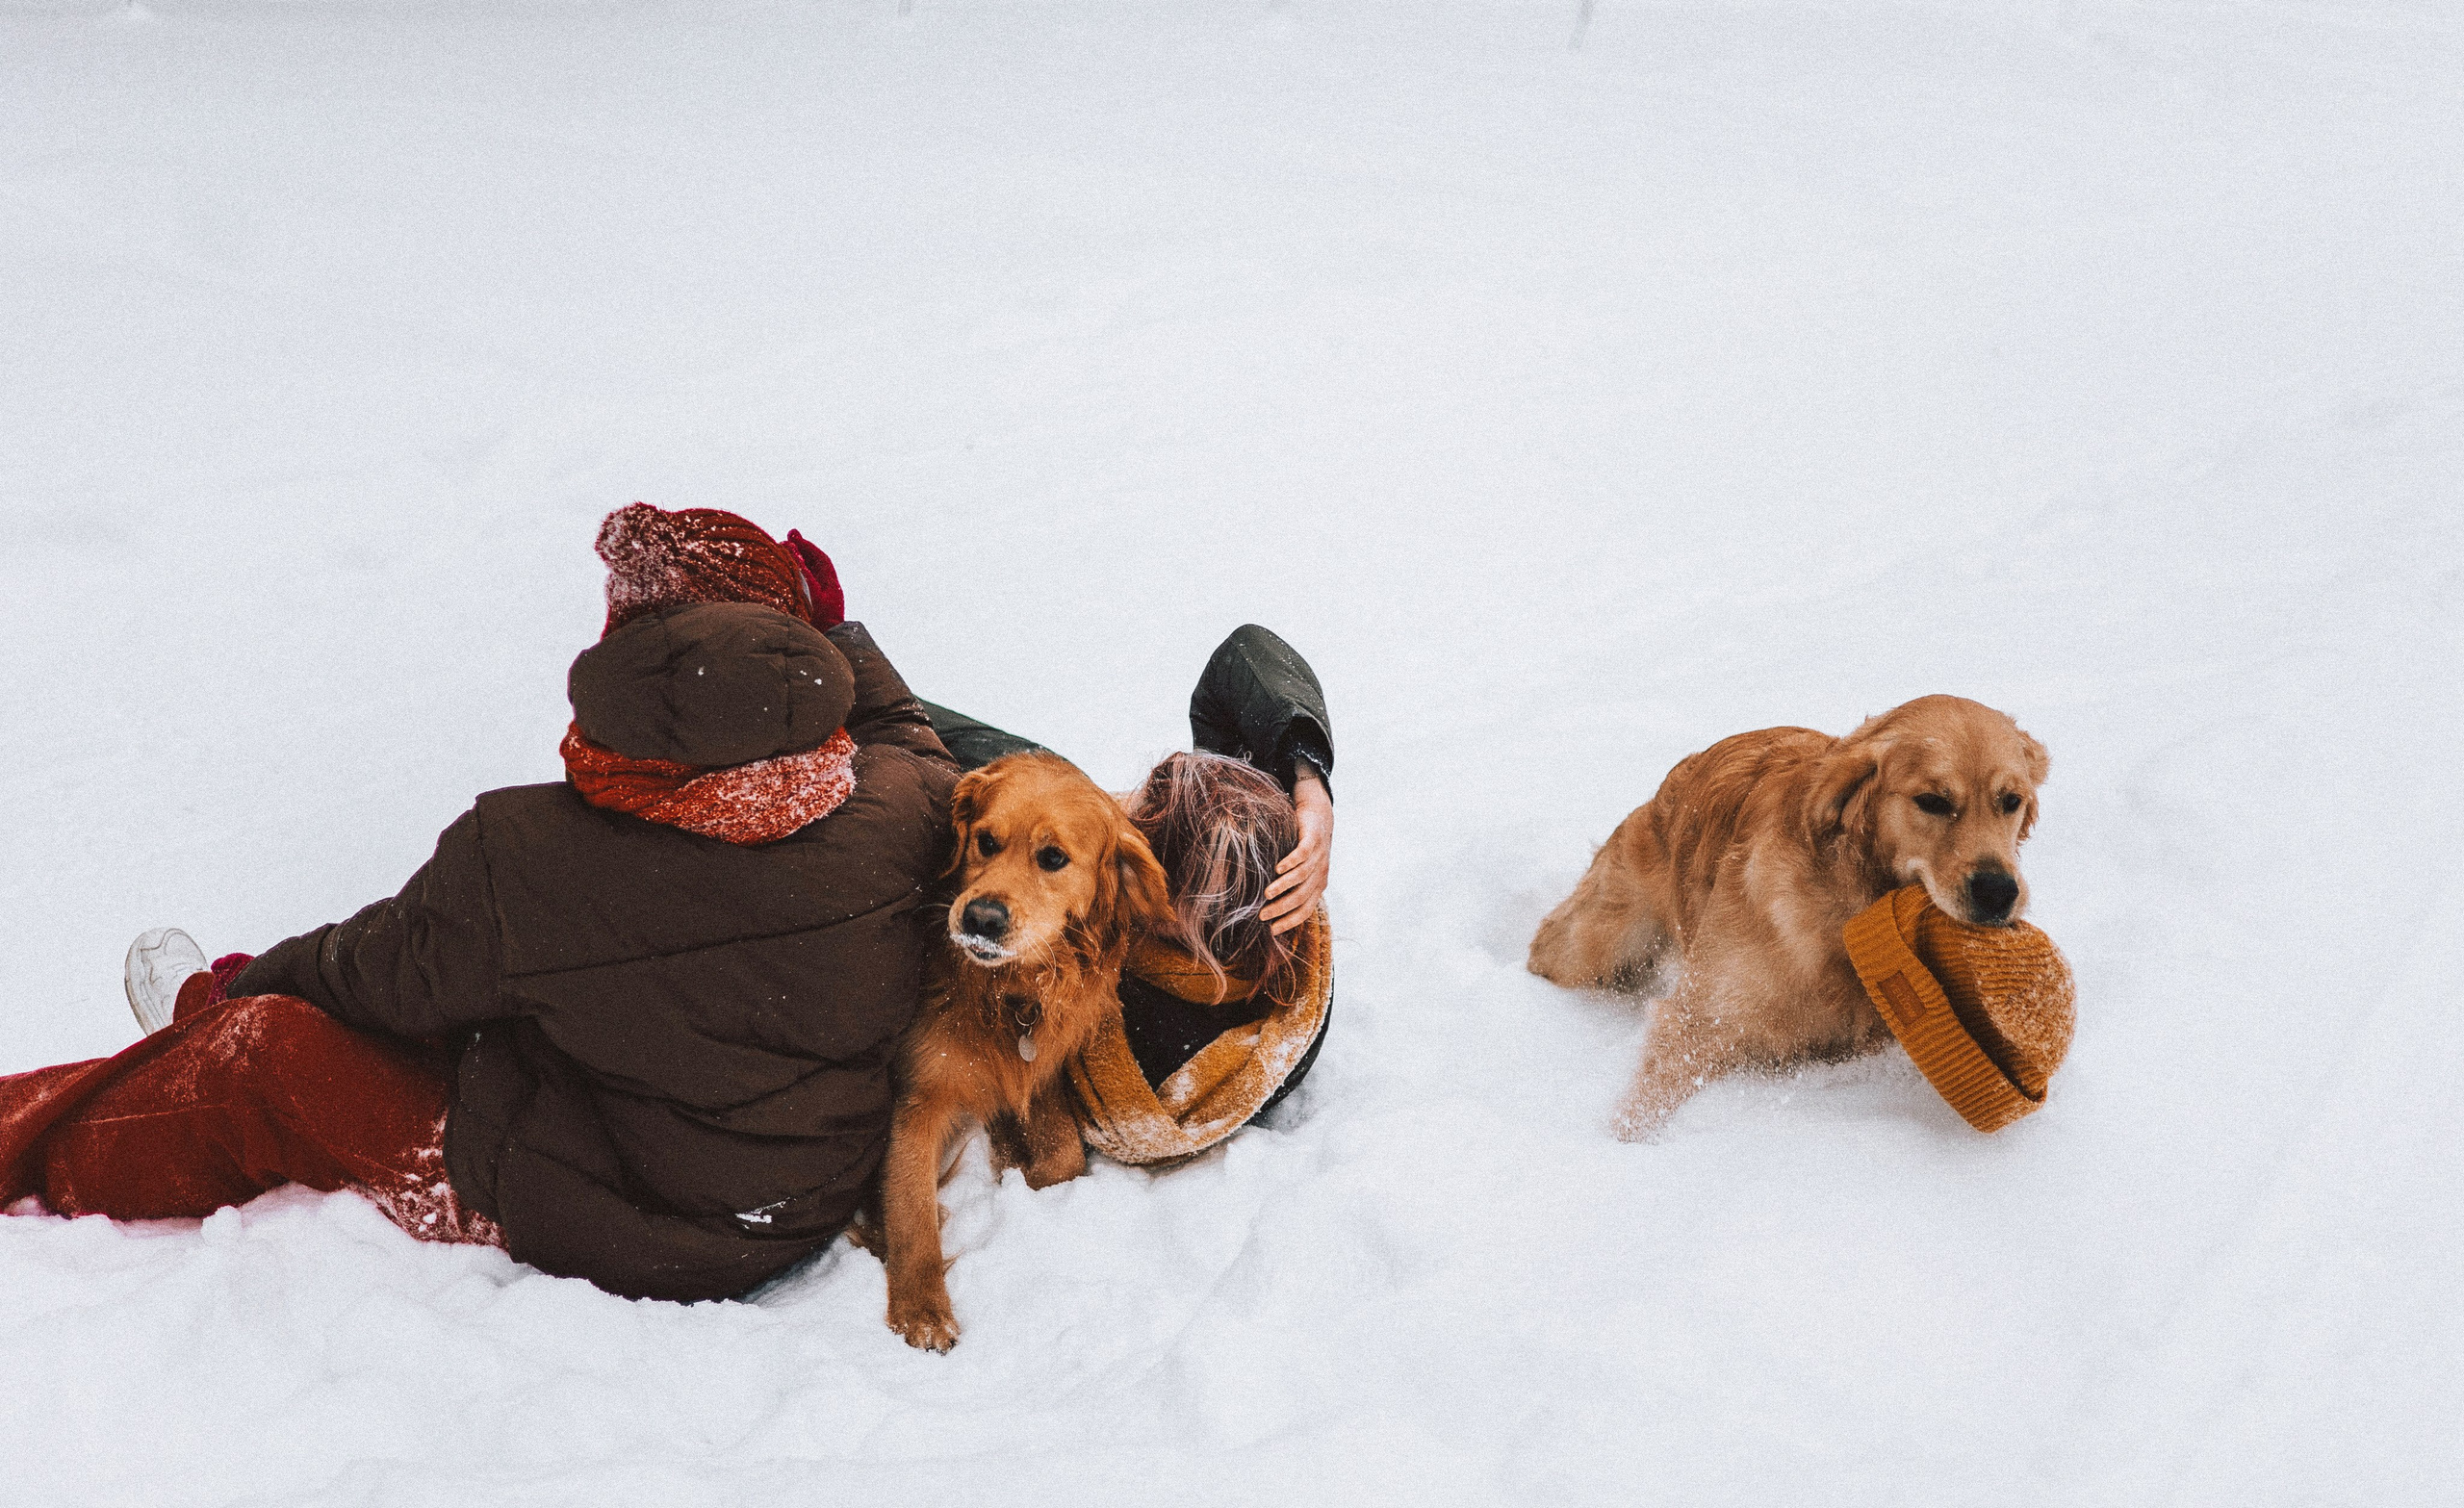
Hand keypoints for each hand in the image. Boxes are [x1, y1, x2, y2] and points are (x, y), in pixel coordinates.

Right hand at [1262, 763, 1331, 933]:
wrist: (1318, 816)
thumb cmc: (1303, 847)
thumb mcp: (1302, 869)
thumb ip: (1292, 886)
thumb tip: (1269, 907)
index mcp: (1318, 885)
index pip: (1305, 909)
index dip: (1290, 921)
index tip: (1273, 930)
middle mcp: (1320, 873)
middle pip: (1301, 896)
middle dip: (1282, 908)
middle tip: (1263, 916)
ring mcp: (1319, 856)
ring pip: (1302, 876)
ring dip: (1284, 887)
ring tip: (1267, 894)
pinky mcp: (1314, 839)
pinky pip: (1303, 854)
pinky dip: (1291, 862)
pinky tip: (1278, 868)